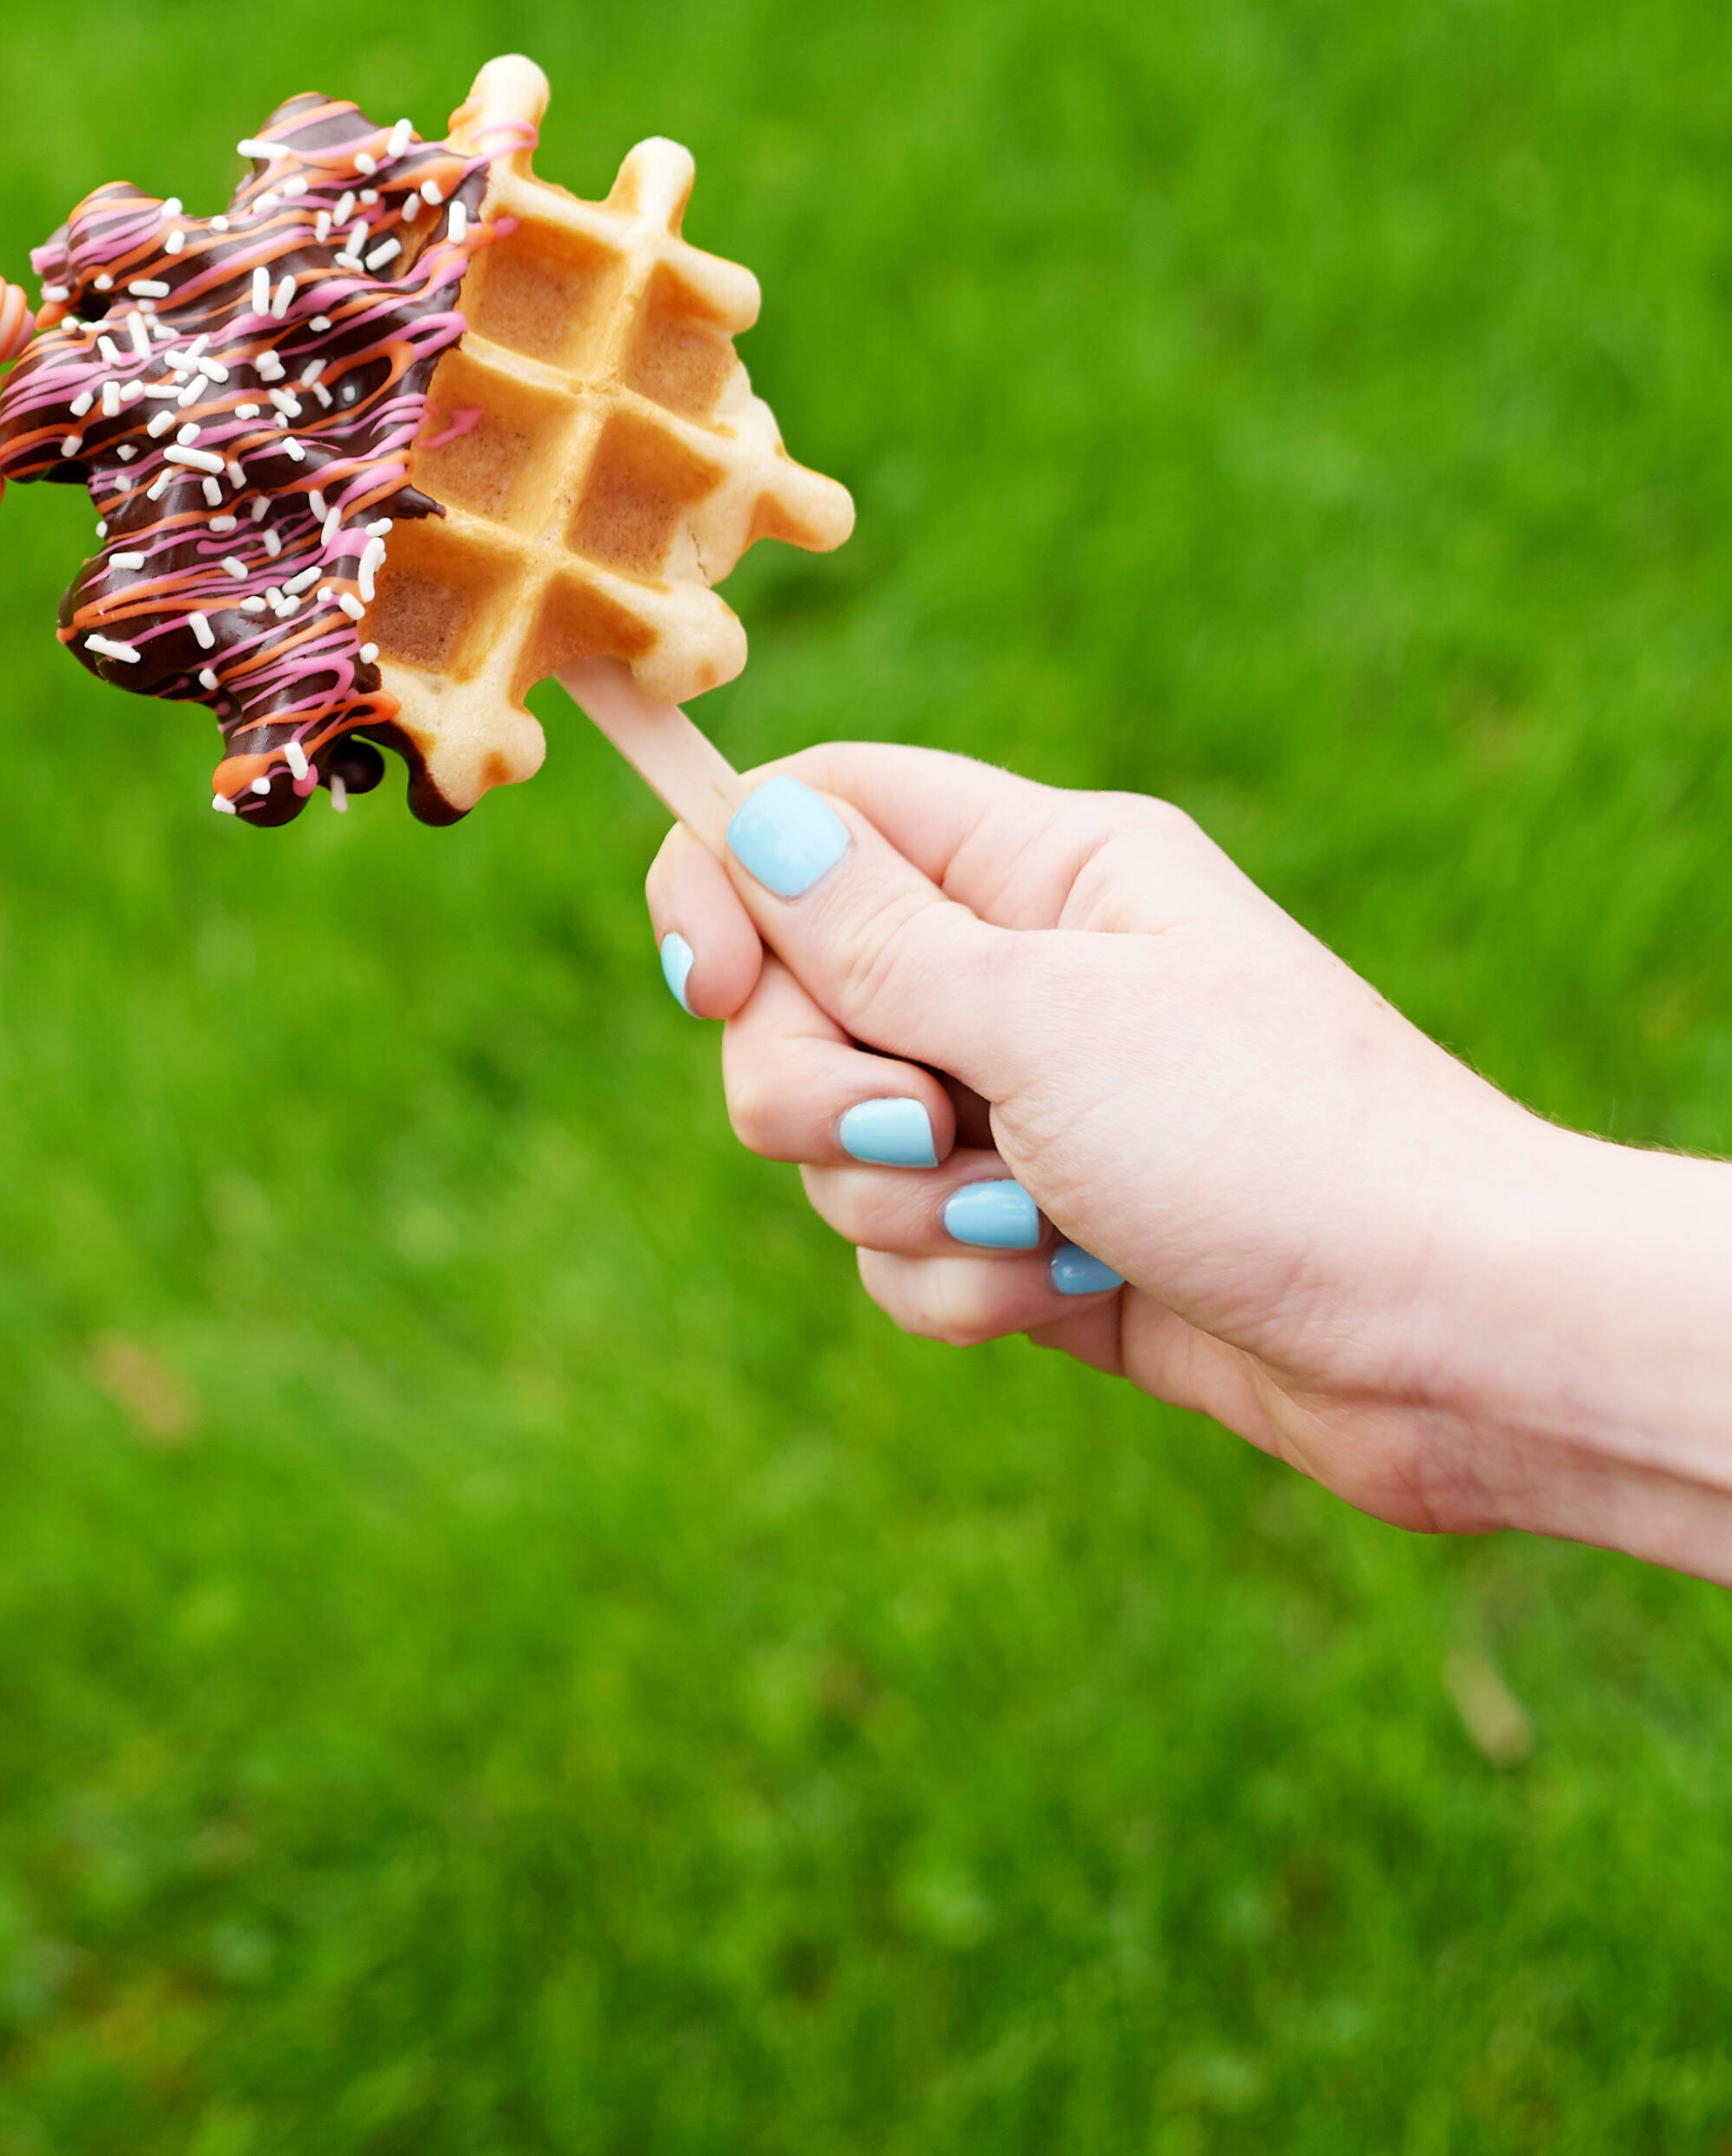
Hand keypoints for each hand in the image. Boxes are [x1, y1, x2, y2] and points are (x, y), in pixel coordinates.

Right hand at [648, 748, 1562, 1537]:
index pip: (821, 813)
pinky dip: (964, 1288)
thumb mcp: (1050, 1018)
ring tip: (1041, 1227)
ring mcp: (1031, 1111)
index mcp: (1045, 869)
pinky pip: (904, 1253)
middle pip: (792, 999)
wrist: (1448, 1341)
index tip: (707, 987)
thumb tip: (751, 820)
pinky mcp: (1038, 1236)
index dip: (728, 884)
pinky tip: (1069, 1291)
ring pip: (838, 1147)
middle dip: (815, 1089)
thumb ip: (876, 936)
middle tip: (922, 1130)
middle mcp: (1027, 974)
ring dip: (909, 1208)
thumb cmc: (1275, 1144)